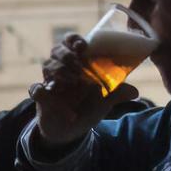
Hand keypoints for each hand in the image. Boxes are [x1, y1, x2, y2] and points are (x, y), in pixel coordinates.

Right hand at [29, 34, 136, 148]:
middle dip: (67, 54)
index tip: (82, 45)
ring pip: (47, 65)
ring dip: (60, 70)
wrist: (70, 131)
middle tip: (79, 65)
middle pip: (56, 50)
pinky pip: (35, 89)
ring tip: (74, 81)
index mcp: (76, 64)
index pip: (70, 42)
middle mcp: (61, 70)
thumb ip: (116, 94)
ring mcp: (50, 82)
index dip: (73, 40)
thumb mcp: (103, 101)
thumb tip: (134, 92)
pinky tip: (60, 103)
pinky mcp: (41, 98)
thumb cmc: (86, 108)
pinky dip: (44, 93)